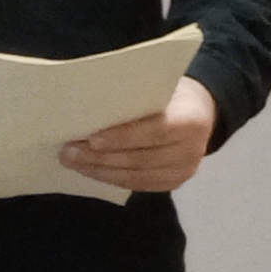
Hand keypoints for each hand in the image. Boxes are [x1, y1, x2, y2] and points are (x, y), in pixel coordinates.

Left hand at [63, 77, 216, 193]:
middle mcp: (193, 150)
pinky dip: (111, 178)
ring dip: (99, 170)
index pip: (154, 132)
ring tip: (72, 161)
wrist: (201, 110)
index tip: (92, 139)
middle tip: (68, 151)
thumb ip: (136, 99)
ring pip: (135, 176)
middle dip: (100, 157)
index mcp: (192, 120)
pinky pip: (137, 184)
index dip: (123, 137)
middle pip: (140, 158)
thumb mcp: (161, 86)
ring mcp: (185, 170)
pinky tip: (91, 170)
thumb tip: (90, 109)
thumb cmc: (172, 93)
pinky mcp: (174, 182)